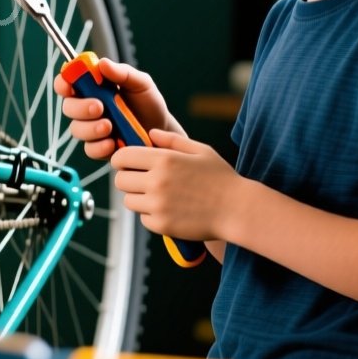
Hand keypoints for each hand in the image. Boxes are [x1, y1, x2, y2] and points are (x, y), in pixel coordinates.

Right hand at [54, 58, 177, 160]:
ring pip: (76, 129)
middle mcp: (87, 108)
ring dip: (90, 128)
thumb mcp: (140, 83)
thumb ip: (122, 73)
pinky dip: (99, 146)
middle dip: (80, 107)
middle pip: (67, 107)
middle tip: (99, 107)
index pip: (68, 82)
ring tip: (109, 126)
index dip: (63, 82)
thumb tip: (102, 63)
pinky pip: (89, 149)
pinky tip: (112, 143)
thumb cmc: (148, 103)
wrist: (162, 131)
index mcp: (93, 87)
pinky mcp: (99, 148)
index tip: (69, 86)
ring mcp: (92, 129)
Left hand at [111, 129, 248, 241]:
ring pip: (128, 201)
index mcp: (164, 159)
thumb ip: (172, 140)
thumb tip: (149, 133)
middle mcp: (157, 182)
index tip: (128, 163)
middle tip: (143, 180)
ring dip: (138, 198)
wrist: (237, 210)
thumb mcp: (200, 150)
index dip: (121, 159)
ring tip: (158, 196)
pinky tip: (169, 210)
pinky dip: (151, 215)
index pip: (121, 157)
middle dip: (128, 179)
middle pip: (120, 181)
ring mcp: (158, 205)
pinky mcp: (162, 225)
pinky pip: (143, 219)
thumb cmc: (221, 178)